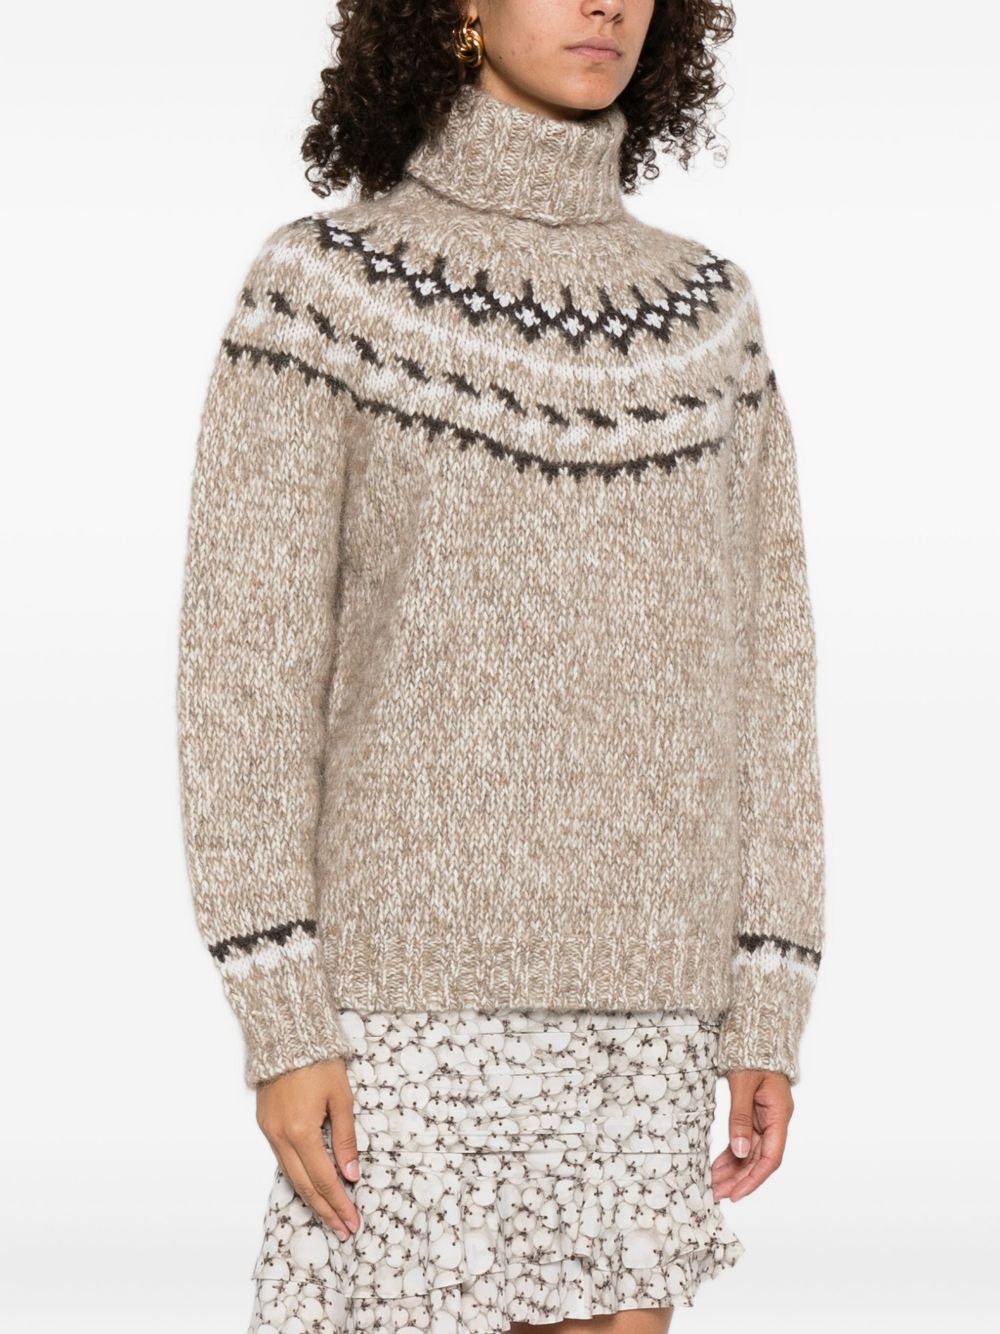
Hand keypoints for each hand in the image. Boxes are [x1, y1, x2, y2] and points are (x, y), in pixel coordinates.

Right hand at [255, 1058, 361, 1239]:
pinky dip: (299, 1177)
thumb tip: (351, 1174)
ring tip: (330, 1216)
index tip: (352, 1221)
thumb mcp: (340, 1097)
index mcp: (301, 1131)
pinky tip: (311, 1186)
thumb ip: (346, 1138)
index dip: (339, 1203)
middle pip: (305, 1185)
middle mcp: (280, 1137)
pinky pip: (283, 1160)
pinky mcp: (265, 1124)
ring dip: (311, 1198)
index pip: (324, 1179)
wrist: (286, 1034)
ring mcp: (270, 1132)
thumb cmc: (318, 1061)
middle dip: (326, 1210)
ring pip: (291, 1176)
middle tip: (343, 1230)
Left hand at [710, 1068, 793, 1201]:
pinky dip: (731, 1155)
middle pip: (759, 1160)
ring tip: (713, 1186)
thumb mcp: (744, 1084)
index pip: (771, 1158)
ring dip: (733, 1170)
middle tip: (717, 1195)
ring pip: (750, 1153)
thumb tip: (741, 1151)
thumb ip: (741, 1117)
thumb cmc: (752, 1055)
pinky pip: (743, 1141)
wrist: (755, 1036)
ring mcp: (764, 1120)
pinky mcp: (753, 1116)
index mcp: (779, 1115)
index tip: (737, 1194)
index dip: (755, 1179)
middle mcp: (774, 1121)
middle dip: (739, 1180)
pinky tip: (717, 1168)